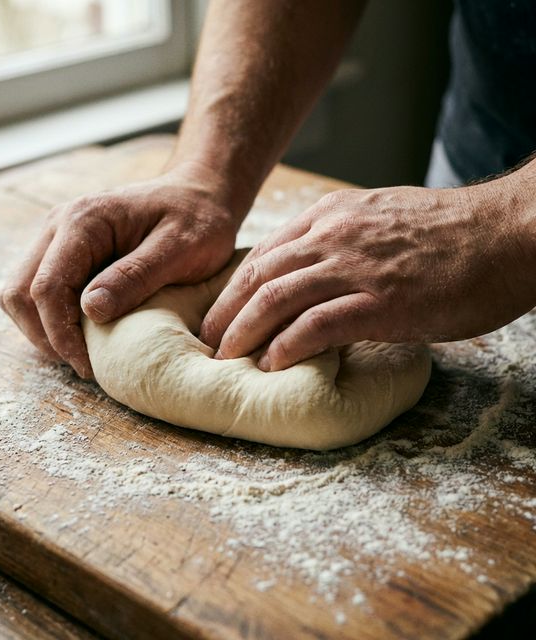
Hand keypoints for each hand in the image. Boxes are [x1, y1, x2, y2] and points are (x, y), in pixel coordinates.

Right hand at [0, 164, 239, 377]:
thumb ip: (135, 276)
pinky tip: (84, 335)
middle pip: (20, 293)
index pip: (48, 286)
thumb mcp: (179, 248)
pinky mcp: (64, 253)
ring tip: (83, 354)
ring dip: (44, 330)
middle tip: (84, 365)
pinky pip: (39, 292)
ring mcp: (57, 239)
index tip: (89, 363)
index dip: (61, 332)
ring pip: (21, 295)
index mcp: (84, 220)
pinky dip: (52, 319)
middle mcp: (58, 226)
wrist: (197, 196)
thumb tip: (92, 310)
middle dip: (46, 336)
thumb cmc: (197, 220)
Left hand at [200, 175, 535, 370]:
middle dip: (226, 312)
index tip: (223, 311)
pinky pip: (316, 325)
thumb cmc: (452, 233)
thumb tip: (321, 269)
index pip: (266, 252)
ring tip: (224, 359)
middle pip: (259, 276)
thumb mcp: (385, 219)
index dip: (236, 286)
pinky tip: (271, 365)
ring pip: (275, 298)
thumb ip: (346, 239)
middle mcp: (333, 235)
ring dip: (244, 332)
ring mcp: (354, 267)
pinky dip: (286, 346)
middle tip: (208, 342)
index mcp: (333, 215)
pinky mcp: (378, 301)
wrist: (507, 232)